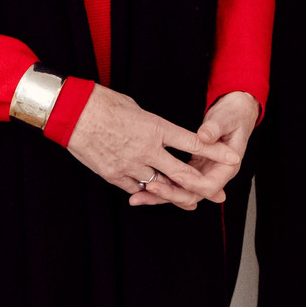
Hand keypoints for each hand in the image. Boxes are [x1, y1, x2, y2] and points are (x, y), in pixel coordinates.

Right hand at [64, 83, 241, 208]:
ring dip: (176, 195)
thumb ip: (154, 127)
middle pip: (182, 173)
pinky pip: (137, 189)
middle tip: (218, 193)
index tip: (232, 156)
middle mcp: (147, 149)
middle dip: (203, 186)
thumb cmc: (105, 104)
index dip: (216, 151)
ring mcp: (130, 165)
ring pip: (160, 187)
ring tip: (190, 202)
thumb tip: (162, 135)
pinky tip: (154, 193)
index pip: (193, 142)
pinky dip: (146, 192)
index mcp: (156, 127)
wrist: (73, 113)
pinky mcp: (114, 175)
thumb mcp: (137, 109)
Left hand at [142, 91, 260, 208]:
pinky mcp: (192, 169)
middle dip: (170, 194)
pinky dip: (160, 186)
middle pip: (192, 195)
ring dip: (160, 196)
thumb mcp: (226, 118)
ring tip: (137, 197)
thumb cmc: (233, 115)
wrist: (236, 112)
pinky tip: (141, 188)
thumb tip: (204, 136)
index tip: (177, 176)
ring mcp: (202, 173)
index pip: (210, 185)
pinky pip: (175, 183)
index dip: (192, 183)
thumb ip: (215, 128)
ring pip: (180, 192)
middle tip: (150, 189)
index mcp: (227, 167)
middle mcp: (214, 174)